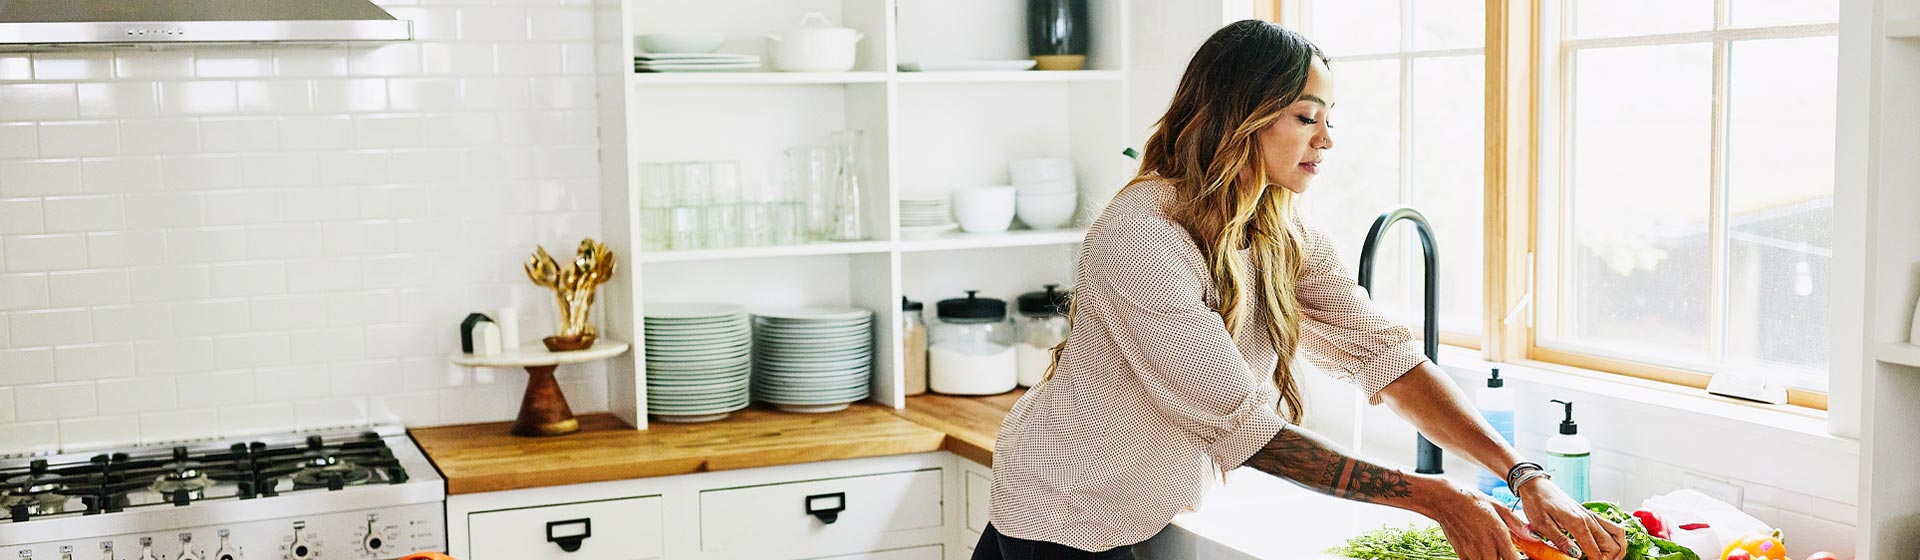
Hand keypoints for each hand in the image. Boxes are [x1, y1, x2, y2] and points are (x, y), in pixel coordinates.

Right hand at [1417, 480, 1531, 559]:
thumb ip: (1516, 524)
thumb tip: (1532, 536)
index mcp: (1499, 535)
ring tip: (1492, 551)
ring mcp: (1473, 553)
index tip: (1521, 558)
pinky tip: (1481, 551)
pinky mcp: (1462, 555)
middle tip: (1505, 554)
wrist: (1446, 501)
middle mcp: (1486, 547)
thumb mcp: (1498, 506)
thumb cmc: (1472, 500)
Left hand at [1514, 478, 1627, 558]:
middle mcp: (1589, 519)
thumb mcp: (1542, 524)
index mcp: (1577, 523)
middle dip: (1608, 558)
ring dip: (1617, 549)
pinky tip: (1608, 546)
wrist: (1536, 485)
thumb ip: (1560, 540)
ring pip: (1618, 534)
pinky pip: (1612, 526)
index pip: (1595, 550)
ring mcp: (1591, 516)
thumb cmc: (1537, 503)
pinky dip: (1615, 538)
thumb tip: (1576, 555)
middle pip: (1611, 545)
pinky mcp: (1590, 514)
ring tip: (1606, 558)